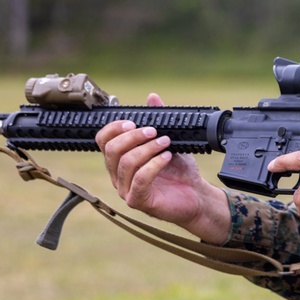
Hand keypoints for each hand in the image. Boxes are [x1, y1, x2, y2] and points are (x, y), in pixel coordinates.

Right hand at [95, 93, 230, 243]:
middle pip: (111, 150)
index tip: (132, 122)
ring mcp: (126, 190)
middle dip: (133, 137)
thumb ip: (158, 121)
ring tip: (166, 143)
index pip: (103, 141)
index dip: (114, 129)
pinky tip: (166, 157)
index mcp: (120, 160)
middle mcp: (118, 175)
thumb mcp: (169, 142)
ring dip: (147, 149)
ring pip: (125, 163)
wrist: (196, 196)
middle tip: (154, 132)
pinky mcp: (138, 201)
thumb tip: (152, 97)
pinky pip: (140, 179)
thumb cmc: (180, 171)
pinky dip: (154, 164)